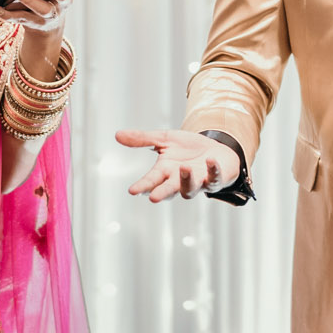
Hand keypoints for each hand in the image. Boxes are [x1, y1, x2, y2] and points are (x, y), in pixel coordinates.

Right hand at [114, 128, 241, 201]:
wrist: (215, 149)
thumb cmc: (188, 148)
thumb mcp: (165, 139)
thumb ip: (143, 139)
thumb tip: (117, 135)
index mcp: (165, 171)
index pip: (151, 180)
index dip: (142, 185)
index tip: (132, 191)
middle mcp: (179, 180)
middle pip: (169, 190)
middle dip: (162, 193)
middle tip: (153, 197)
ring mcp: (198, 182)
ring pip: (190, 188)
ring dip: (187, 180)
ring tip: (184, 168)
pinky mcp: (214, 179)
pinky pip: (214, 178)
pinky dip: (213, 171)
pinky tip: (211, 161)